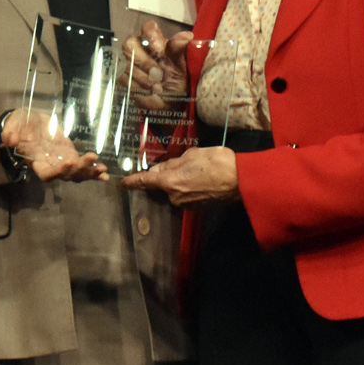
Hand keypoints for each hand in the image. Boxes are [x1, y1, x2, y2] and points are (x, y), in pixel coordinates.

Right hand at [1, 110, 106, 181]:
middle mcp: (50, 165)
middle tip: (90, 160)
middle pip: (65, 175)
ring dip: (89, 173)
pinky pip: (82, 166)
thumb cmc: (19, 124)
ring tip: (102, 168)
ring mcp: (61, 161)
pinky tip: (104, 172)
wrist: (28, 121)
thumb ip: (10, 133)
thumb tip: (11, 140)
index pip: (46, 174)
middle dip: (78, 170)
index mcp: (36, 161)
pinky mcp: (70, 154)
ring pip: (76, 173)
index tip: (67, 162)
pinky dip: (93, 170)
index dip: (56, 172)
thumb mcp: (12, 125)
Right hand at [121, 22, 194, 109]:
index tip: (159, 49)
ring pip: (127, 64)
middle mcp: (141, 49)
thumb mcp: (184, 67)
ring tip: (159, 88)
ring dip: (144, 78)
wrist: (173, 103)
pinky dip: (138, 88)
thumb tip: (186, 36)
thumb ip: (181, 51)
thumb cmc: (180, 80)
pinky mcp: (124, 78)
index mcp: (156, 42)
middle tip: (158, 74)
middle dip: (144, 61)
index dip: (150, 36)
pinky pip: (124, 80)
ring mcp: (130, 63)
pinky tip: (149, 92)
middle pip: (129, 44)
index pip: (148, 28)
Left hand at [122, 145, 240, 206]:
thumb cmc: (216, 162)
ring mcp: (187, 205)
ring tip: (201, 172)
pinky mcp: (198, 209)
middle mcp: (175, 197)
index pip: (145, 181)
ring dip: (183, 183)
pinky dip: (193, 189)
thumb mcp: (191, 155)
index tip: (122, 184)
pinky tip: (205, 182)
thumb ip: (172, 163)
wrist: (241, 180)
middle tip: (187, 165)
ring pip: (177, 191)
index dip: (133, 182)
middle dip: (171, 176)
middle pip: (165, 185)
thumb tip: (160, 168)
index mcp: (170, 181)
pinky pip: (189, 197)